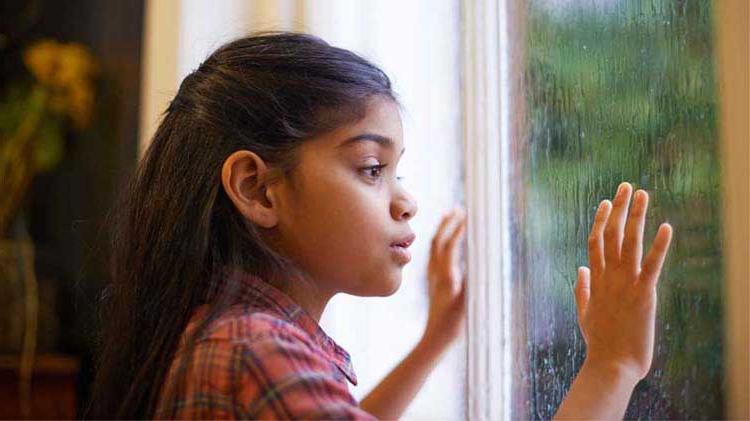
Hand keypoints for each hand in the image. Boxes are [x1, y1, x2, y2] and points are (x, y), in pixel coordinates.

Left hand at [422, 207, 466, 349]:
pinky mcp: (434, 281)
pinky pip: (434, 255)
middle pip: (439, 241)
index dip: (458, 229)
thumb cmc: (453, 324)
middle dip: (448, 223)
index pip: (450, 245)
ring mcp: (433, 276)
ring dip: (443, 230)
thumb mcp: (465, 305)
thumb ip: (471, 285)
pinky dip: (441, 242)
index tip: (467, 216)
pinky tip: (446, 241)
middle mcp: (436, 273)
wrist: (435, 338)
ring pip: (434, 247)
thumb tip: (478, 265)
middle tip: (459, 209)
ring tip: (450, 216)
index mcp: (445, 276)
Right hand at [575, 182, 672, 381]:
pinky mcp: (644, 294)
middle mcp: (608, 276)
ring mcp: (625, 284)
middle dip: (618, 208)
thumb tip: (579, 268)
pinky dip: (659, 245)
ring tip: (642, 194)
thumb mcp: (585, 313)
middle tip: (626, 186)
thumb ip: (582, 288)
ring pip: (629, 242)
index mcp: (596, 280)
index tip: (606, 201)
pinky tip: (666, 227)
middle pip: (611, 234)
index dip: (601, 219)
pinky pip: (652, 264)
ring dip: (635, 216)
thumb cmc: (600, 343)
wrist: (611, 365)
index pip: (596, 241)